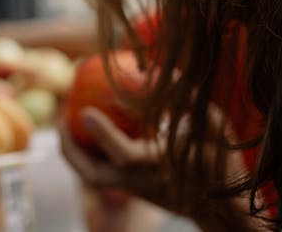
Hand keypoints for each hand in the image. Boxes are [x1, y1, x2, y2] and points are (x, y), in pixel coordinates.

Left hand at [59, 104, 268, 231]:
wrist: (221, 210)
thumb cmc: (219, 163)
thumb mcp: (215, 128)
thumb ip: (189, 101)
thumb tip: (163, 70)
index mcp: (162, 168)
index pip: (126, 156)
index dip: (104, 134)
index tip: (85, 112)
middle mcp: (142, 183)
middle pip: (95, 177)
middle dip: (71, 150)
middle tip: (60, 119)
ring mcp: (134, 191)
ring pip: (93, 178)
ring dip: (75, 153)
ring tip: (65, 123)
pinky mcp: (131, 192)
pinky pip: (101, 175)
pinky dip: (88, 155)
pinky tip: (85, 132)